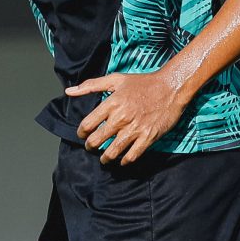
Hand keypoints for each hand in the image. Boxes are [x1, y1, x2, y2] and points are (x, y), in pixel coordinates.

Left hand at [67, 68, 190, 164]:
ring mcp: (135, 129)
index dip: (81, 133)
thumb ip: (90, 85)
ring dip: (105, 158)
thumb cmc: (143, 82)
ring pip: (113, 151)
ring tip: (104, 158)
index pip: (87, 125)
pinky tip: (122, 161)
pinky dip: (125, 161)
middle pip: (97, 140)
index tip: (82, 135)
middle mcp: (121, 118)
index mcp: (111, 104)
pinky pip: (132, 155)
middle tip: (91, 148)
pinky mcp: (148, 137)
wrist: (171, 87)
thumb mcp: (115, 79)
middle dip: (91, 147)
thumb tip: (68, 91)